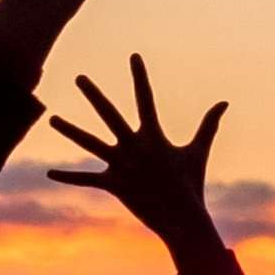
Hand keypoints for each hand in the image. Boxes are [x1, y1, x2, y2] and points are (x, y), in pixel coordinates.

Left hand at [45, 55, 228, 266]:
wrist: (182, 218)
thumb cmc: (191, 184)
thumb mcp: (198, 151)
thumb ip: (208, 125)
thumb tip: (225, 102)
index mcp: (153, 136)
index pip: (145, 98)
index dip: (140, 76)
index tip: (133, 56)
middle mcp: (133, 147)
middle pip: (109, 115)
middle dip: (93, 95)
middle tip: (79, 77)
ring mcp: (121, 166)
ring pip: (90, 144)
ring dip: (71, 131)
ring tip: (52, 119)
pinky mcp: (114, 184)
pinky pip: (87, 180)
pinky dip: (69, 177)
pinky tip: (50, 173)